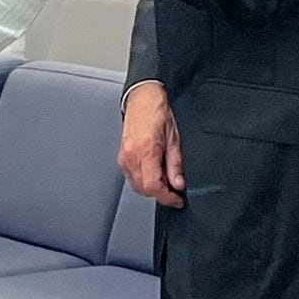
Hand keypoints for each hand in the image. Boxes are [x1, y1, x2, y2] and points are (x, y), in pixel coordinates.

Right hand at [119, 84, 184, 208]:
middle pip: (144, 189)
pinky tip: (153, 173)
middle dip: (160, 194)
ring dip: (151, 188)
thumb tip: (178, 184)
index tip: (177, 200)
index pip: (153, 186)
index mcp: (146, 151)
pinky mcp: (121, 156)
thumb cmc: (157, 112)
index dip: (167, 197)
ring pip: (136, 185)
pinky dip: (143, 180)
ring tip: (165, 181)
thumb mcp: (174, 139)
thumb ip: (175, 164)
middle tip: (174, 191)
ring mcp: (123, 157)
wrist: (142, 98)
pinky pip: (131, 177)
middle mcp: (131, 156)